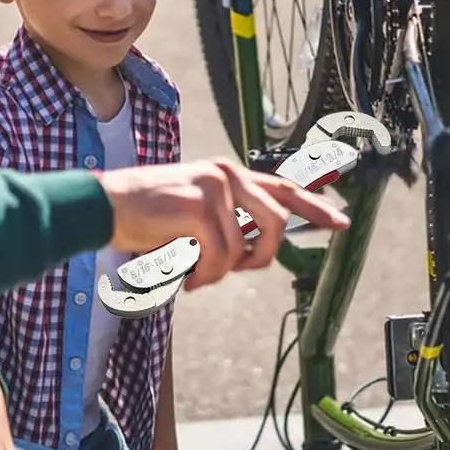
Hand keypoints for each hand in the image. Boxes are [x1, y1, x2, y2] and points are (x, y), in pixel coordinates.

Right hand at [100, 158, 349, 288]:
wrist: (108, 205)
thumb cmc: (151, 216)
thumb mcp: (197, 217)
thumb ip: (230, 225)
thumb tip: (255, 252)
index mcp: (229, 175)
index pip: (284, 187)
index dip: (315, 206)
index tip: (340, 222)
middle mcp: (227, 174)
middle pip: (277, 221)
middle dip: (263, 255)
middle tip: (240, 268)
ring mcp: (214, 187)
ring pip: (244, 248)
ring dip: (220, 272)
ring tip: (196, 274)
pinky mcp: (199, 206)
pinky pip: (219, 257)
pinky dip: (204, 275)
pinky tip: (185, 275)